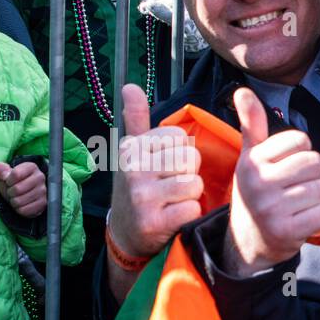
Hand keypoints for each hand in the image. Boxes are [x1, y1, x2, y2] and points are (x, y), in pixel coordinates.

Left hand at [0, 160, 46, 217]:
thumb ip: (1, 169)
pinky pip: (24, 210)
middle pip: (17, 189)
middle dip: (10, 192)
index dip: (8, 181)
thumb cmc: (15, 183)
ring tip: (16, 198)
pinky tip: (21, 204)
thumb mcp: (6, 175)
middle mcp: (40, 177)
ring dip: (14, 201)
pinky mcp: (43, 204)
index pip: (16, 174)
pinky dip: (19, 209)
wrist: (25, 194)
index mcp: (31, 167)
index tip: (8, 182)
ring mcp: (43, 191)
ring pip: (19, 201)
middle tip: (12, 192)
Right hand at [108, 83, 202, 263]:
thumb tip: (129, 86)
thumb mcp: (132, 152)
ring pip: (194, 184)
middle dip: (187, 174)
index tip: (163, 167)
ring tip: (172, 202)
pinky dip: (188, 216)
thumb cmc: (137, 187)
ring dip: (190, 196)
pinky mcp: (153, 223)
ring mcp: (142, 197)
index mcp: (132, 149)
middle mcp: (133, 170)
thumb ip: (136, 119)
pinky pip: (192, 209)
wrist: (125, 233)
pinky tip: (172, 217)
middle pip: (190, 159)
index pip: (181, 137)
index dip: (180, 153)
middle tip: (169, 186)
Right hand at [224, 88, 319, 276]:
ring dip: (313, 198)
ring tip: (294, 205)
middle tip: (292, 187)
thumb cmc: (254, 192)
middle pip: (314, 162)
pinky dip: (315, 218)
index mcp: (252, 161)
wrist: (247, 241)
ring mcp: (271, 209)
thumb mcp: (249, 158)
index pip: (301, 141)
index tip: (283, 166)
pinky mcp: (285, 231)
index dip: (299, 153)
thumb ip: (251, 124)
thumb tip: (243, 90)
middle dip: (310, 175)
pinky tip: (297, 221)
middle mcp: (259, 183)